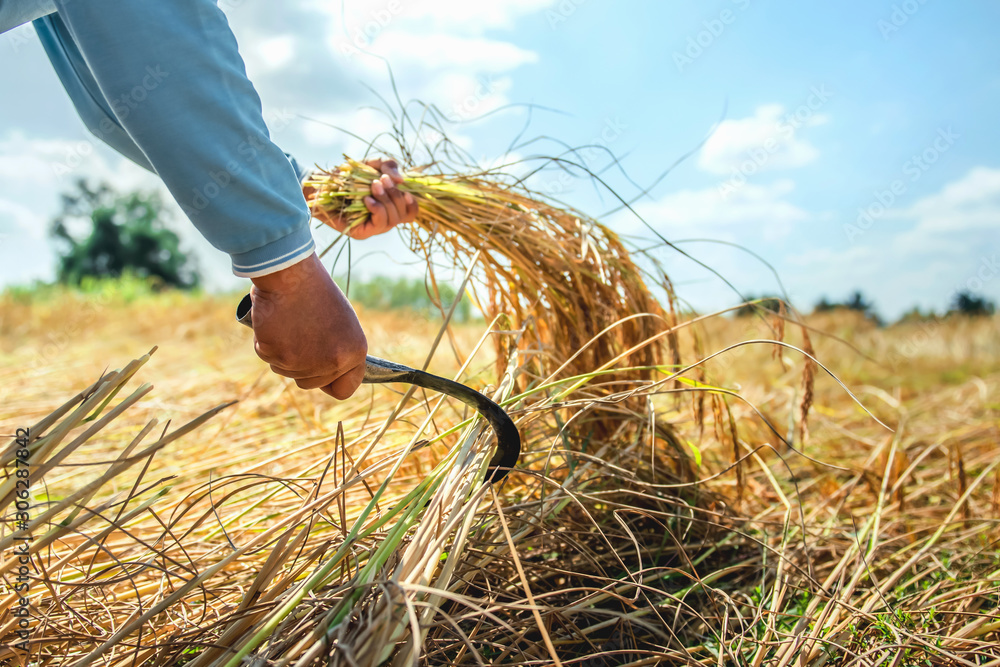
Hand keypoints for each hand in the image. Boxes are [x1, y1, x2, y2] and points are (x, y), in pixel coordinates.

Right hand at [249, 253, 367, 398]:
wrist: (291, 272)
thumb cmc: (315, 291)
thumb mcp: (341, 322)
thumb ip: (338, 349)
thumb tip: (329, 370)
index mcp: (354, 352)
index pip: (344, 389)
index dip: (330, 382)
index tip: (320, 371)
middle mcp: (333, 361)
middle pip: (310, 384)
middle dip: (301, 366)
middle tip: (299, 335)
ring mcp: (304, 361)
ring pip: (286, 372)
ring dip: (283, 353)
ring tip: (289, 323)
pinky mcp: (278, 354)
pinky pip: (267, 357)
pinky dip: (266, 342)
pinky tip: (275, 321)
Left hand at [305, 158, 417, 239]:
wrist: (320, 183)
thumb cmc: (346, 174)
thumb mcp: (371, 164)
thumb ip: (388, 166)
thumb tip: (402, 180)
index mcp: (389, 207)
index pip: (410, 213)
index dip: (412, 204)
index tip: (404, 189)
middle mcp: (383, 220)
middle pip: (402, 215)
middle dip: (395, 196)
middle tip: (382, 180)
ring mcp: (372, 228)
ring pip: (392, 220)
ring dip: (386, 201)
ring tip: (374, 185)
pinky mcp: (361, 233)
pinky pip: (378, 225)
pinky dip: (377, 209)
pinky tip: (367, 199)